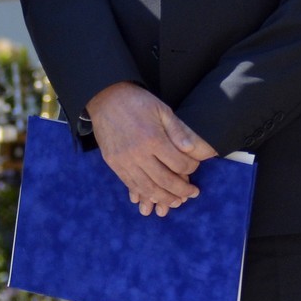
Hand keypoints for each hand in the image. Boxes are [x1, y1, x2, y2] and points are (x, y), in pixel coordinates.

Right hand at [85, 82, 216, 215]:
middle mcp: (138, 154)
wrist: (105, 98)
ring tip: (176, 202)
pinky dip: (144, 194)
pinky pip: (130, 185)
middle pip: (164, 181)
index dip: (191, 168)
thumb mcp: (162, 109)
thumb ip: (178, 131)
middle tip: (192, 194)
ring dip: (163, 198)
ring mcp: (124, 161)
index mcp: (153, 139)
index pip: (179, 164)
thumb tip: (192, 150)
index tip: (195, 167)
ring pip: (147, 188)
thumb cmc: (137, 102)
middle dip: (181, 191)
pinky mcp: (113, 164)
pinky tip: (154, 198)